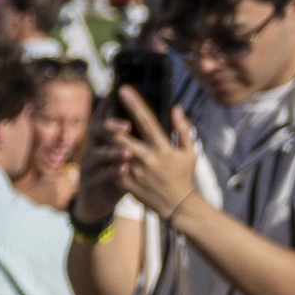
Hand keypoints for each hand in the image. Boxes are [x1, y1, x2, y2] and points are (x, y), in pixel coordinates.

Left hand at [104, 84, 210, 223]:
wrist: (176, 205)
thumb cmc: (183, 175)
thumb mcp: (189, 151)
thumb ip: (183, 129)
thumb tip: (176, 108)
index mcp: (162, 148)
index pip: (145, 120)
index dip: (134, 103)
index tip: (123, 89)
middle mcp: (146, 158)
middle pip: (119, 135)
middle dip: (110, 123)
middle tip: (106, 113)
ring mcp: (133, 171)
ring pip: (111, 149)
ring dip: (107, 138)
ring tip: (105, 129)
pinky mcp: (124, 181)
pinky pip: (110, 164)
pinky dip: (108, 155)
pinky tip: (106, 149)